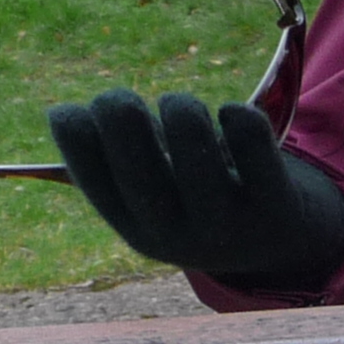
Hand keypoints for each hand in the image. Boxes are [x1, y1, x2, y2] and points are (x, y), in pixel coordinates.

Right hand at [46, 89, 343, 288]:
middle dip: (121, 120)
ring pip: (196, 156)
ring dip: (180, 112)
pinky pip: (253, 146)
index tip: (70, 110)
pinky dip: (238, 118)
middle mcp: (182, 237)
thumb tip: (63, 115)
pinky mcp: (276, 203)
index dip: (76, 142)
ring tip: (178, 105)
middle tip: (117, 98)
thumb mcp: (157, 198)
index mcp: (140, 232)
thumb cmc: (200, 202)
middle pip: (142, 174)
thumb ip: (118, 160)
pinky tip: (231, 113)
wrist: (280, 245)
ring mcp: (230, 223)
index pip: (97, 188)